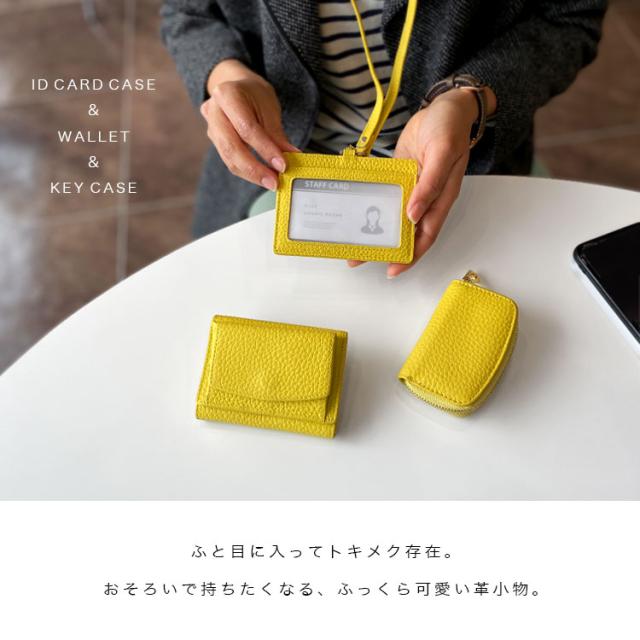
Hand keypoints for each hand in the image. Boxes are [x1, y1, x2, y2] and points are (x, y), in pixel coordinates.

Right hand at [200, 59, 298, 190]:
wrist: (237, 89)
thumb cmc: (254, 95)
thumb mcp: (269, 108)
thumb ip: (277, 135)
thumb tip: (291, 158)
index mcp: (226, 94)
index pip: (246, 128)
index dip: (265, 149)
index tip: (282, 165)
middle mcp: (213, 111)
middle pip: (231, 147)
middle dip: (255, 169)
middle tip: (274, 182)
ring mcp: (210, 128)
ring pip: (229, 159)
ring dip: (252, 174)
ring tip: (271, 182)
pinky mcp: (215, 142)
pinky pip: (230, 161)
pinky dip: (248, 172)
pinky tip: (263, 177)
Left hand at [349, 87, 494, 277]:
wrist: (445, 105)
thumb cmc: (450, 127)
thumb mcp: (443, 153)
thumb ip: (430, 184)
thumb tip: (414, 215)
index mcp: (440, 198)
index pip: (425, 235)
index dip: (411, 255)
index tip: (392, 269)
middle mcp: (426, 198)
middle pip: (406, 232)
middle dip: (385, 248)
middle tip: (359, 258)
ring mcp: (412, 188)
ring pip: (393, 216)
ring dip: (376, 230)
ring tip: (352, 241)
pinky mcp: (401, 175)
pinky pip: (387, 195)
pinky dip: (374, 205)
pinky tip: (359, 211)